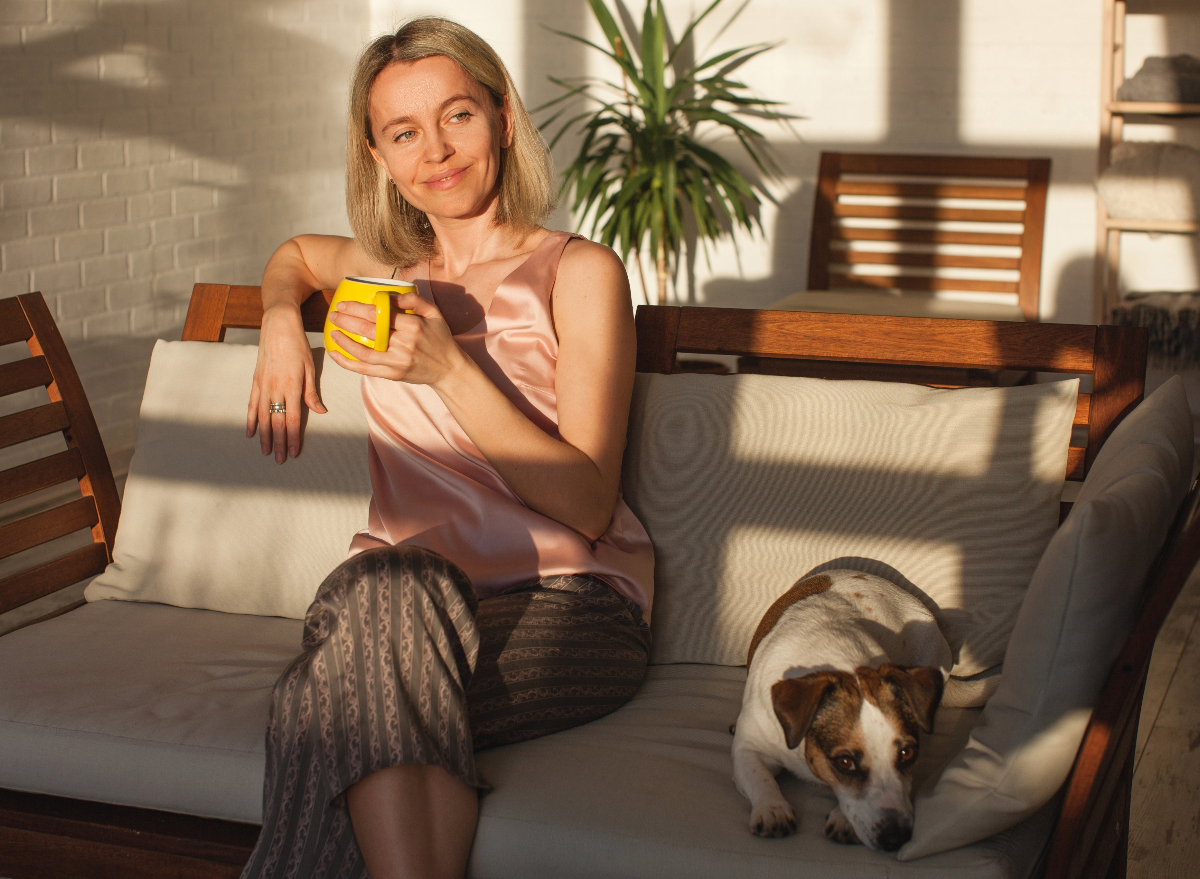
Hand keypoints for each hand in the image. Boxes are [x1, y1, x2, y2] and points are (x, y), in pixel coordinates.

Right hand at [247, 303, 327, 462]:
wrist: (278, 325)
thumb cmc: (298, 344)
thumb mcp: (310, 367)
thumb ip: (311, 392)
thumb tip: (319, 412)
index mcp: (292, 387)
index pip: (292, 419)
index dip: (293, 438)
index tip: (293, 452)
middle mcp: (275, 389)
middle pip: (277, 422)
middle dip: (278, 443)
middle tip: (279, 460)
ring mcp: (263, 385)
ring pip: (263, 417)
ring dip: (264, 435)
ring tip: (265, 451)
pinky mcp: (256, 380)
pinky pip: (252, 404)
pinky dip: (251, 419)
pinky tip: (250, 432)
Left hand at [327, 292, 467, 387]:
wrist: (449, 369)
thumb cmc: (440, 339)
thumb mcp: (434, 314)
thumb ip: (414, 301)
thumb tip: (391, 296)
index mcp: (413, 326)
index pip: (380, 314)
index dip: (358, 308)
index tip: (344, 304)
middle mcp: (404, 344)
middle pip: (368, 331)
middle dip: (346, 321)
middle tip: (333, 314)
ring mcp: (397, 362)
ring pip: (363, 352)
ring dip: (344, 341)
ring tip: (332, 332)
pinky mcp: (393, 375)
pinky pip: (365, 369)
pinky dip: (348, 363)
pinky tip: (336, 354)